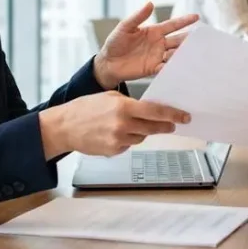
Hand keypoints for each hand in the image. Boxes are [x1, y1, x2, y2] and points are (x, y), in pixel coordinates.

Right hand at [40, 91, 190, 157]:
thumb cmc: (85, 109)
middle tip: (171, 125)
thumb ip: (130, 103)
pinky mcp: (113, 151)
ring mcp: (118, 140)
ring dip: (141, 132)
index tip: (184, 117)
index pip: (155, 112)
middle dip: (164, 126)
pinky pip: (129, 145)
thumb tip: (149, 109)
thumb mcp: (109, 97)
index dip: (172, 115)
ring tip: (127, 125)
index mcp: (123, 107)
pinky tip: (114, 133)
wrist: (64, 127)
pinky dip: (127, 139)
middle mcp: (122, 125)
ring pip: (141, 137)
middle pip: (153, 128)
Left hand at [93, 2, 198, 87]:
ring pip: (175, 54)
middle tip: (201, 38)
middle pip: (178, 40)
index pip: (172, 25)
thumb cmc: (115, 43)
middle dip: (189, 39)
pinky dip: (174, 67)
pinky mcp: (153, 68)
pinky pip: (166, 68)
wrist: (108, 63)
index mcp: (154, 32)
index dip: (184, 21)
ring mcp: (157, 56)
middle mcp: (159, 44)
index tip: (196, 17)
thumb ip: (138, 17)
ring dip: (183, 53)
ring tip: (194, 53)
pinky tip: (181, 67)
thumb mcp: (125, 27)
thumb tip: (150, 3)